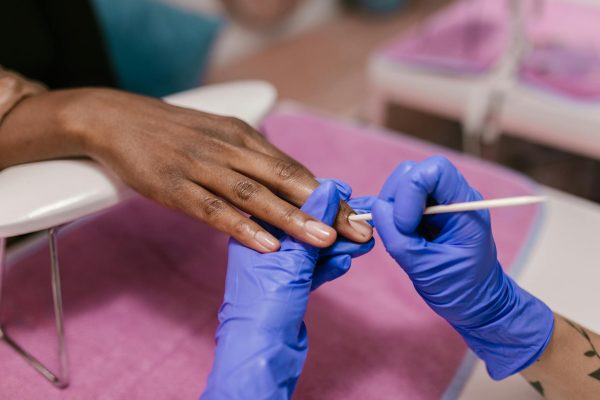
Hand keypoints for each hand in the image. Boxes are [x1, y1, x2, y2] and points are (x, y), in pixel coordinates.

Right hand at [0, 88, 372, 251]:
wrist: (117, 118)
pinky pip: (213, 208)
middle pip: (286, 180)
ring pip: (255, 194)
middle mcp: (230, 149)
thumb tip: (285, 189)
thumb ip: (251, 162)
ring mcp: (202, 166)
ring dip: (292, 218)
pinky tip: (267, 243)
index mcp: (245, 137)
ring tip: (324, 239)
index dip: (329, 195)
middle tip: (358, 232)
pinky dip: (242, 226)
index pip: (296, 170)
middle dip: (325, 207)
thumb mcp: (220, 138)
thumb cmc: (174, 133)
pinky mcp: (174, 185)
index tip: (357, 216)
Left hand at [202, 180, 372, 398]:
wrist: (260, 353)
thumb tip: (329, 187)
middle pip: (305, 226)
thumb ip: (311, 223)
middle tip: (365, 222)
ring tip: (366, 240)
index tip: (347, 194)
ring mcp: (276, 268)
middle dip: (336, 225)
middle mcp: (263, 246)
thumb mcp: (292, 258)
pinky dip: (330, 266)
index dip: (321, 198)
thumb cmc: (266, 305)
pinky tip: (347, 261)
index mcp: (253, 231)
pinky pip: (313, 269)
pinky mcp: (288, 288)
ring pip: (313, 249)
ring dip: (339, 245)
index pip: (290, 204)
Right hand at [371, 156, 553, 378]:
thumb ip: (399, 238)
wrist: (477, 303)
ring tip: (400, 237)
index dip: (410, 191)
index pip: (434, 170)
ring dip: (391, 208)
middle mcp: (452, 196)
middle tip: (396, 231)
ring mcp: (438, 203)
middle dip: (395, 199)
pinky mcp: (425, 213)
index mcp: (464, 205)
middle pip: (412, 172)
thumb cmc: (461, 289)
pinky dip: (389, 215)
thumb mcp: (426, 269)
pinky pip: (399, 201)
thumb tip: (376, 208)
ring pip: (401, 183)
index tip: (406, 225)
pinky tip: (396, 235)